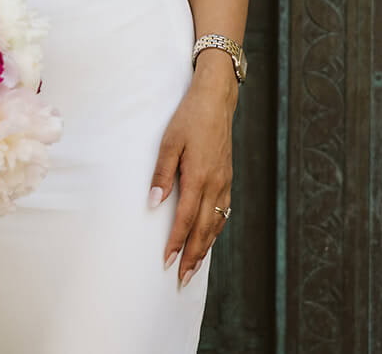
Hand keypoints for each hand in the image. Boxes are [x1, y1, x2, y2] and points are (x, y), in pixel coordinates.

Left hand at [149, 53, 237, 287]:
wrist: (216, 101)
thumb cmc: (188, 119)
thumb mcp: (168, 142)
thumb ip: (161, 174)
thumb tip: (153, 204)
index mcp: (198, 177)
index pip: (185, 219)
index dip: (176, 242)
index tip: (167, 261)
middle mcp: (215, 185)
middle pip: (204, 230)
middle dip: (193, 256)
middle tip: (182, 279)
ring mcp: (224, 183)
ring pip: (216, 224)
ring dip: (205, 248)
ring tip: (194, 268)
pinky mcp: (228, 179)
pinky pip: (223, 213)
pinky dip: (215, 231)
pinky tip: (208, 239)